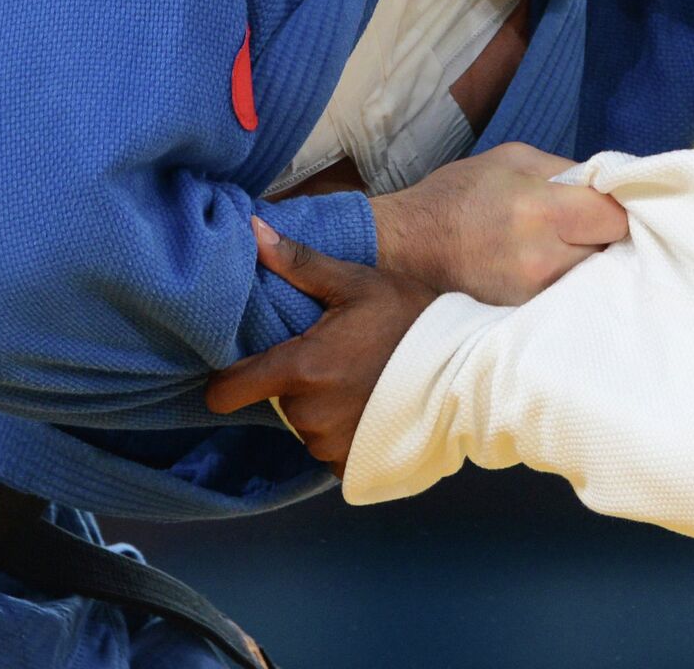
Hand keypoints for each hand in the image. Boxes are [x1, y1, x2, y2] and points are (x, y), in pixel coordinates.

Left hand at [205, 218, 436, 474]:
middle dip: (296, 383)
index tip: (244, 368)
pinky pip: (330, 451)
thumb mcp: (357, 283)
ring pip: (305, 426)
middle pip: (276, 401)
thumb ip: (299, 263)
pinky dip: (344, 433)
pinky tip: (371, 408)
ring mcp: (332, 444)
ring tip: (361, 381)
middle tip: (336, 359)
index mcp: (302, 367)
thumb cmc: (411, 319)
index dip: (227, 380)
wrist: (467, 368)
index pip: (228, 390)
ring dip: (322, 409)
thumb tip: (253, 228)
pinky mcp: (352, 465)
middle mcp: (310, 413)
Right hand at [368, 142, 626, 304]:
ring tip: (564, 245)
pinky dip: (567, 282)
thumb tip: (609, 184)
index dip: (620, 207)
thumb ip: (567, 169)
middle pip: (612, 251)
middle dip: (606, 236)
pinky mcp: (524, 315)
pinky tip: (548, 267)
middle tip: (588, 225)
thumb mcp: (513, 158)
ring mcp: (535, 294)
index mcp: (542, 210)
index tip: (609, 203)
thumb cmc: (459, 195)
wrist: (406, 245)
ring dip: (589, 261)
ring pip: (593, 277)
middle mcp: (543, 258)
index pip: (617, 218)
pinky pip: (568, 296)